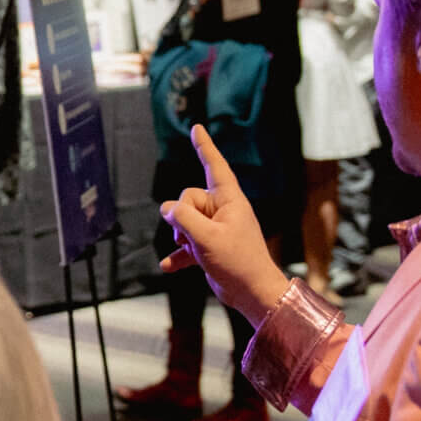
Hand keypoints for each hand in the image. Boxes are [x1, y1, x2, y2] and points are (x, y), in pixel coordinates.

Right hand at [159, 124, 293, 327]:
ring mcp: (216, 228)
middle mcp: (223, 210)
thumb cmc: (238, 262)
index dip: (204, 147)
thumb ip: (183, 218)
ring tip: (192, 252)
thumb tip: (167, 208)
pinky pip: (187, 244)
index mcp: (230, 200)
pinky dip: (179, 254)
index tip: (197, 128)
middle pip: (189, 199)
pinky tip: (169, 266)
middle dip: (183, 218)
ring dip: (182, 238)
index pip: (215, 166)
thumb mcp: (207, 237)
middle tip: (193, 238)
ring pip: (185, 221)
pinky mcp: (211, 246)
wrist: (253, 293)